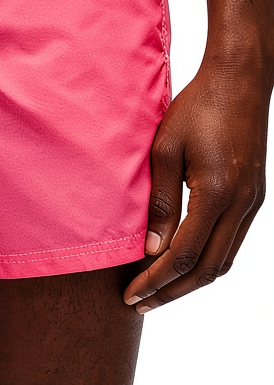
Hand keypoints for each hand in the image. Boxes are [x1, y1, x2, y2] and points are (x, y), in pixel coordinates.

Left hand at [123, 61, 269, 312]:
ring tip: (157, 291)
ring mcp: (252, 203)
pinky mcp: (254, 197)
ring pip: (223, 260)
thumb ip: (159, 202)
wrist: (240, 80)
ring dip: (190, 281)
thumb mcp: (165, 150)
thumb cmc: (197, 108)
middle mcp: (241, 205)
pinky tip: (182, 263)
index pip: (182, 256)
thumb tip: (151, 250)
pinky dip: (206, 260)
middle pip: (207, 269)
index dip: (155, 282)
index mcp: (216, 194)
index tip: (130, 296)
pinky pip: (231, 242)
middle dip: (171, 292)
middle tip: (139, 305)